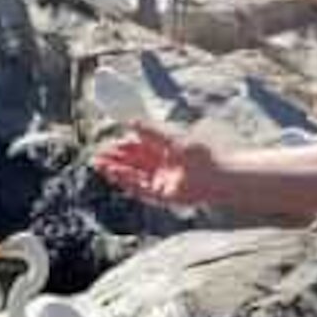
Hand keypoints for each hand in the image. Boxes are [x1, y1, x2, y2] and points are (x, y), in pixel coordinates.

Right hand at [93, 123, 219, 206]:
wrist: (218, 175)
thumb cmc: (202, 153)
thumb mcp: (172, 136)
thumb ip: (150, 130)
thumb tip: (131, 121)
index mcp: (168, 150)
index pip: (141, 147)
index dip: (125, 145)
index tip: (110, 141)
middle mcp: (164, 166)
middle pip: (135, 162)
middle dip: (116, 158)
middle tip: (99, 153)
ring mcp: (162, 181)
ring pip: (134, 175)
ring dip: (117, 170)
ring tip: (99, 164)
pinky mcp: (162, 195)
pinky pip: (139, 188)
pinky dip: (126, 181)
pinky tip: (114, 174)